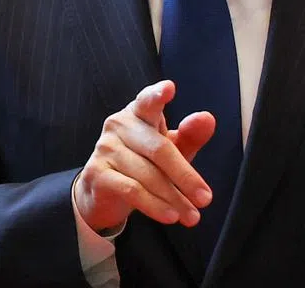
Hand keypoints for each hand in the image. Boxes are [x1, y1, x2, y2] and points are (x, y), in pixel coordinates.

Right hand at [73, 80, 215, 232]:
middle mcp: (119, 125)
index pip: (148, 100)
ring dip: (174, 199)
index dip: (157, 95)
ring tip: (192, 216)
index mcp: (138, 112)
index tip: (169, 88)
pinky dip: (155, 206)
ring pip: (148, 175)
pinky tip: (170, 216)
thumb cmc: (143, 163)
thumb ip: (190, 135)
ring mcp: (105, 148)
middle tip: (206, 199)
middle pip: (159, 149)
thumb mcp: (171, 149)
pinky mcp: (97, 173)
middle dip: (185, 176)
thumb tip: (207, 118)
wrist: (103, 191)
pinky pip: (132, 190)